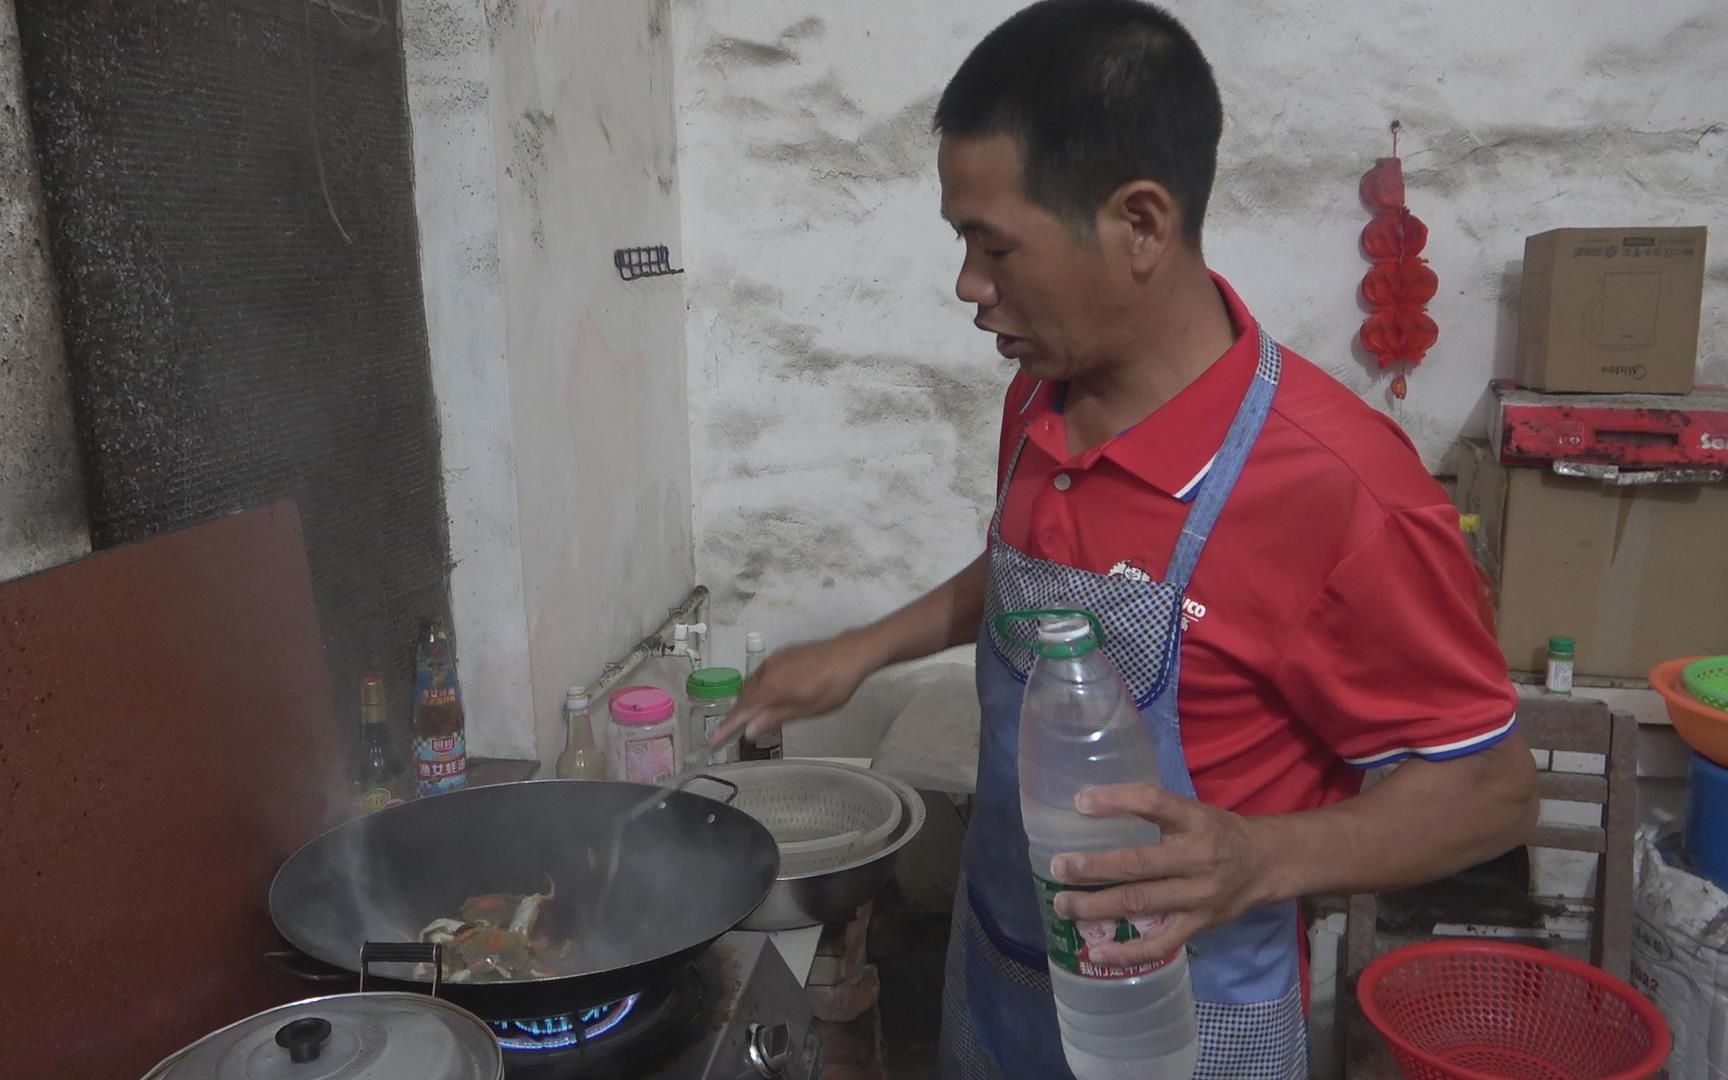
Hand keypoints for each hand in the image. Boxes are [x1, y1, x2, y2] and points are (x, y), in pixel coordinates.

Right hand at [711, 633, 878, 746]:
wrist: (851, 653)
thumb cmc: (833, 686)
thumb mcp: (807, 708)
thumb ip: (775, 717)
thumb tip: (748, 730)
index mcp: (770, 686)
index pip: (741, 710)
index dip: (726, 728)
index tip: (713, 743)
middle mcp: (766, 671)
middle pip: (743, 697)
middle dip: (736, 715)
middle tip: (733, 734)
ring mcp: (774, 661)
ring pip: (752, 684)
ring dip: (748, 702)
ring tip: (751, 719)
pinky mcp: (783, 655)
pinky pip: (762, 675)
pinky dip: (759, 690)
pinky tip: (769, 699)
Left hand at [1049, 784, 1271, 966]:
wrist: (1265, 865)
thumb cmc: (1217, 832)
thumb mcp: (1192, 810)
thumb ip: (1153, 810)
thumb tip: (1090, 804)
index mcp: (1194, 821)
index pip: (1154, 802)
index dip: (1116, 800)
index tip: (1079, 801)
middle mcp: (1197, 858)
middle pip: (1139, 863)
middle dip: (1093, 867)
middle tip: (1059, 867)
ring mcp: (1198, 896)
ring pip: (1141, 904)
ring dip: (1098, 907)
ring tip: (1065, 905)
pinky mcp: (1198, 925)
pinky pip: (1160, 944)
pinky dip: (1127, 952)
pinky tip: (1097, 952)